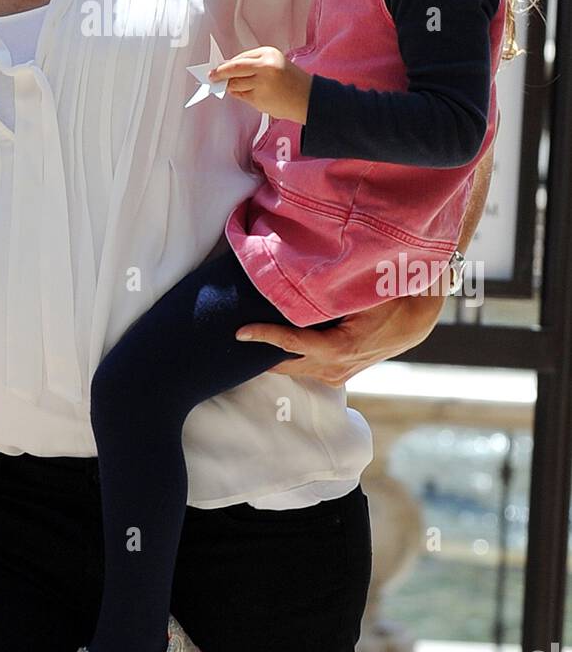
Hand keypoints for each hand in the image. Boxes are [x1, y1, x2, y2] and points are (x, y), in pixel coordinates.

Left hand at [208, 47, 312, 122]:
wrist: (309, 99)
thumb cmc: (291, 80)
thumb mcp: (275, 63)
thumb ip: (253, 64)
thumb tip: (227, 68)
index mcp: (269, 54)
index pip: (240, 57)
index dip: (226, 64)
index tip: (217, 67)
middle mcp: (265, 66)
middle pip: (234, 68)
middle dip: (220, 74)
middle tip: (212, 77)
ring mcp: (262, 84)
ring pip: (235, 84)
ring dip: (231, 86)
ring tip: (236, 87)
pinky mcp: (260, 99)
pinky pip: (242, 96)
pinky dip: (240, 95)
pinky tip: (249, 94)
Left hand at [235, 287, 444, 385]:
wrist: (416, 319)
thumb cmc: (389, 298)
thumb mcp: (360, 291)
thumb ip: (328, 290)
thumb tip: (296, 277)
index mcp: (338, 348)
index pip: (291, 344)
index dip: (263, 336)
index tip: (239, 332)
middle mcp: (335, 367)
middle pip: (286, 364)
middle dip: (260, 354)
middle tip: (235, 339)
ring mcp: (337, 374)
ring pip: (296, 368)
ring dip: (274, 356)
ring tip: (249, 340)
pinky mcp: (339, 373)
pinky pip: (307, 366)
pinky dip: (290, 357)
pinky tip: (275, 345)